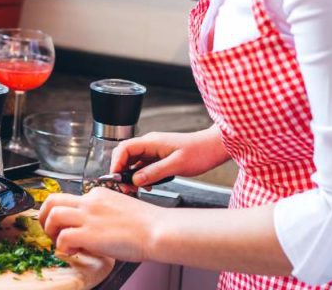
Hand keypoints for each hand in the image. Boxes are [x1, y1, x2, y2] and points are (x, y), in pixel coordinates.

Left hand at [39, 188, 161, 261]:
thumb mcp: (121, 208)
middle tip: (50, 231)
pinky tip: (73, 253)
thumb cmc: (148, 224)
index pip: (69, 198)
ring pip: (52, 216)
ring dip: (51, 232)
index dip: (62, 213)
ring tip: (59, 243)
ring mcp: (88, 216)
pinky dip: (62, 248)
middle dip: (44, 217)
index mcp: (99, 194)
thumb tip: (94, 228)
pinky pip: (62, 239)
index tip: (63, 225)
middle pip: (52, 200)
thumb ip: (104, 213)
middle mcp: (90, 202)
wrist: (158, 230)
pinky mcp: (89, 234)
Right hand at [111, 125, 228, 188]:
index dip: (116, 163)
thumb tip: (135, 180)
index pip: (124, 148)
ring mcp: (155, 151)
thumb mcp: (176, 165)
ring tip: (137, 189)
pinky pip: (144, 166)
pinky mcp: (160, 157)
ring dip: (132, 176)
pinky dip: (142, 176)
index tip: (116, 178)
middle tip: (126, 187)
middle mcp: (150, 145)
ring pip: (134, 162)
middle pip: (126, 155)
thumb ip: (154, 172)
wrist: (215, 148)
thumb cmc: (200, 152)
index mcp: (151, 142)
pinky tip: (148, 186)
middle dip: (122, 171)